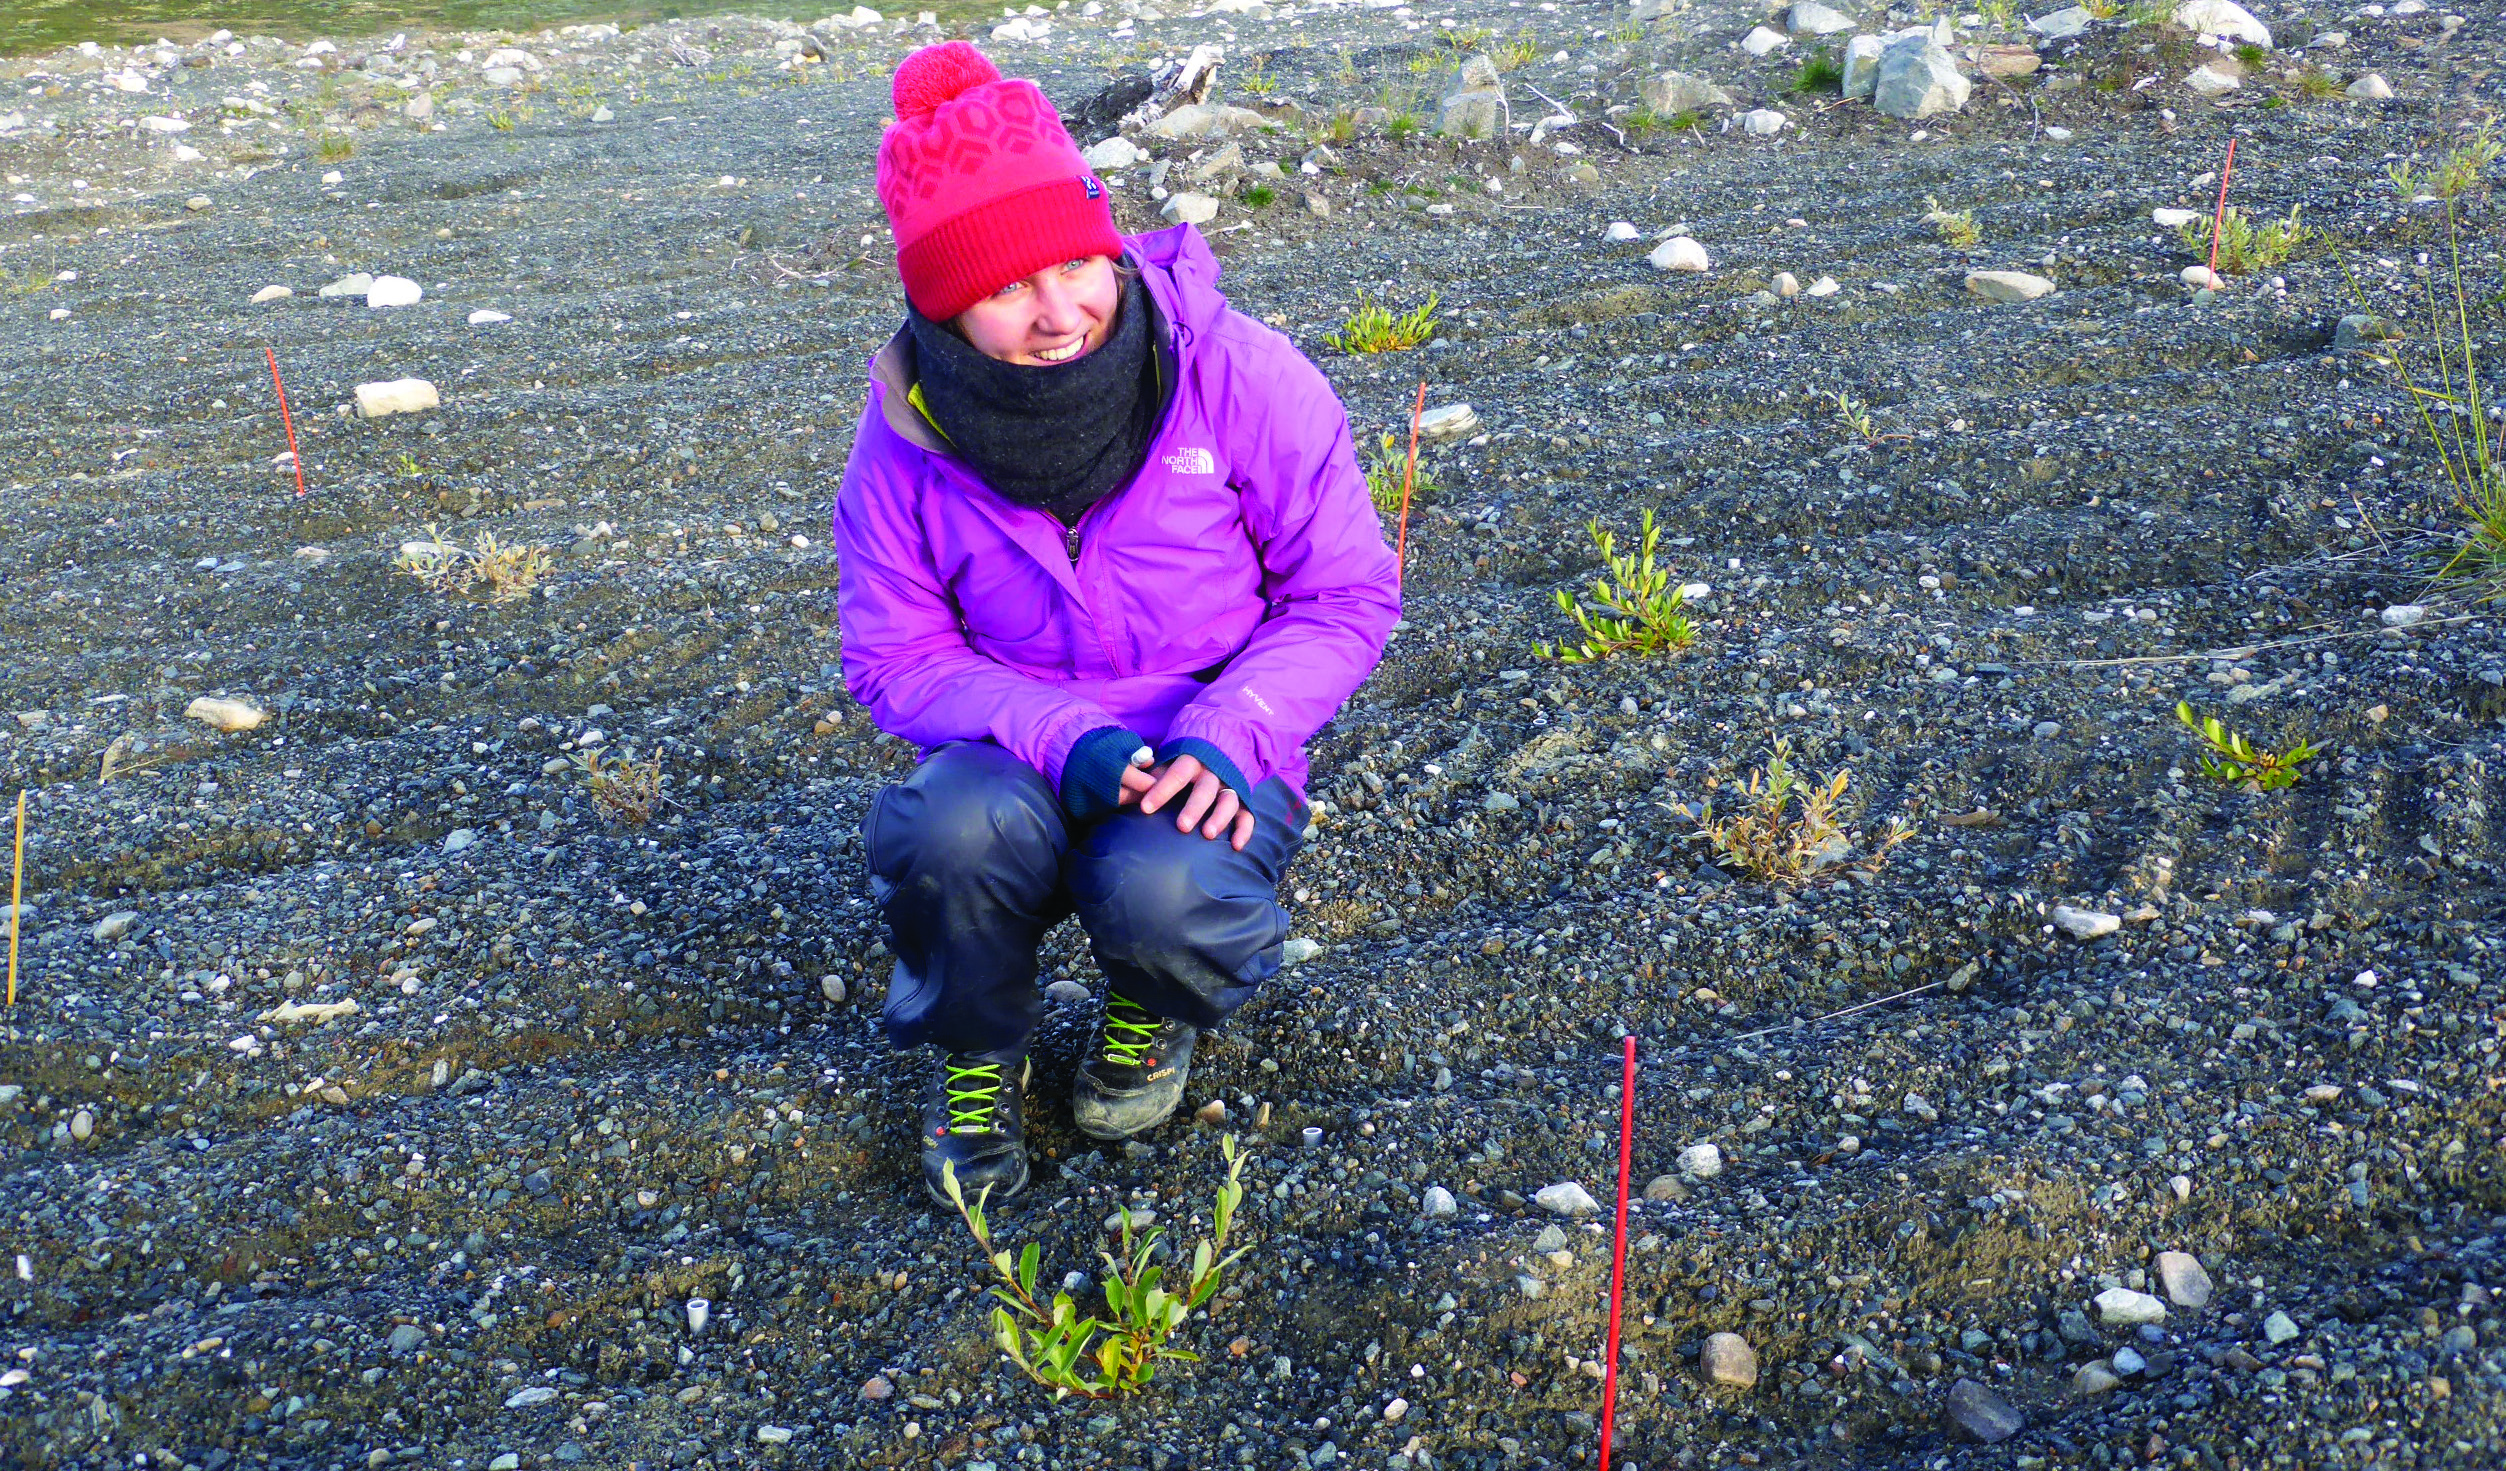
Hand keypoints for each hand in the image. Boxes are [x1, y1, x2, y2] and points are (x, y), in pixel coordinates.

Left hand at [1136, 755, 1255, 850]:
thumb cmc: (1188, 755)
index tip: (1145, 808)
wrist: (1224, 741)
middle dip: (1194, 808)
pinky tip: (1236, 846)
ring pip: (1228, 801)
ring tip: (1208, 834)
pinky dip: (1244, 830)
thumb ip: (1155, 771)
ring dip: (1220, 818)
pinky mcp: (1243, 797)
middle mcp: (1213, 772)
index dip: (1161, 791)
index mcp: (1193, 759)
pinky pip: (1246, 814)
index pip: (1176, 774)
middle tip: (1182, 826)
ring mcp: (1230, 785)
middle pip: (1205, 790)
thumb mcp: (1172, 756)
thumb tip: (1133, 786)